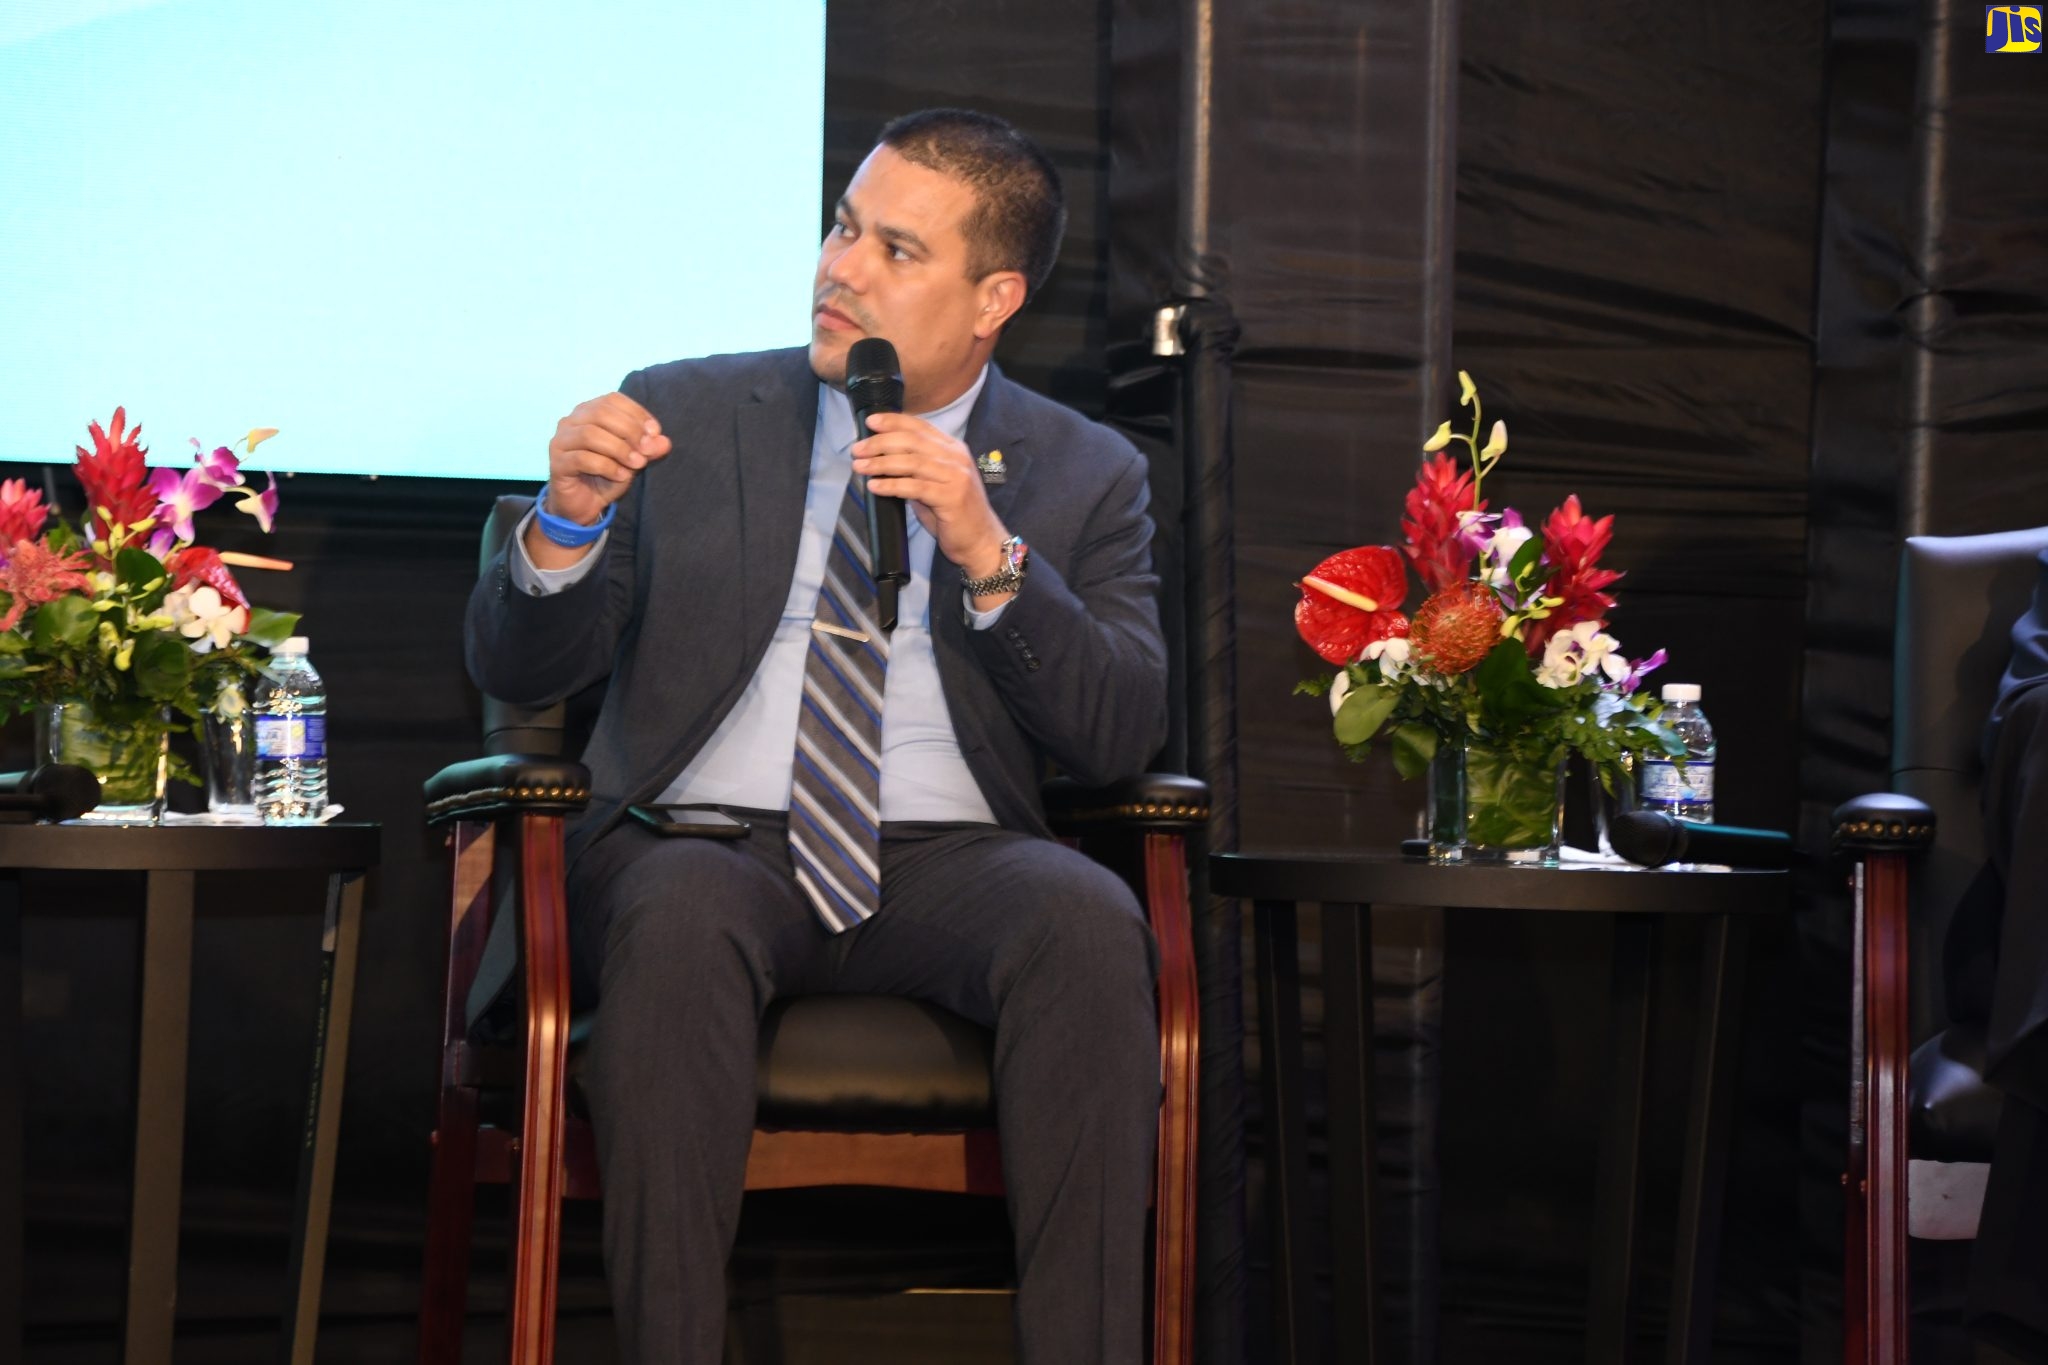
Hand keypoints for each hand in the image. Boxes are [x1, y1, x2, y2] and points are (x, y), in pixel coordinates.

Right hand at [545, 392, 671, 524]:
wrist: (585, 504)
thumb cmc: (607, 475)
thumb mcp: (633, 460)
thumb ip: (648, 448)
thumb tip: (664, 441)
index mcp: (588, 412)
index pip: (613, 400)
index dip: (637, 413)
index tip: (655, 433)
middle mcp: (570, 421)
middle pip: (600, 413)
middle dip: (629, 431)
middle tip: (647, 450)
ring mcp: (560, 442)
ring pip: (589, 434)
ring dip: (619, 449)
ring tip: (637, 464)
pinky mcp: (557, 464)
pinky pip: (582, 459)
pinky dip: (607, 466)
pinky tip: (621, 476)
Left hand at [852, 412, 1007, 578]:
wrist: (980, 541)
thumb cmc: (953, 514)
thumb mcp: (935, 483)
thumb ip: (915, 470)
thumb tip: (880, 460)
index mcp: (953, 449)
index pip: (920, 426)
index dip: (894, 421)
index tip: (871, 421)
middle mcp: (956, 458)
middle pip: (912, 441)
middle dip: (880, 442)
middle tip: (857, 449)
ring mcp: (956, 477)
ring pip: (912, 462)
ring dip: (881, 463)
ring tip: (860, 466)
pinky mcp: (951, 498)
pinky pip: (915, 487)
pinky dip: (891, 485)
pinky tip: (874, 486)